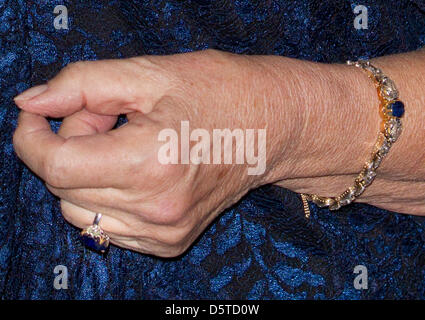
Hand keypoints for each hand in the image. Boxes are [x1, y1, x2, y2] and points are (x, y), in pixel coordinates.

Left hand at [13, 50, 288, 256]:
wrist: (270, 127)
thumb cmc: (218, 92)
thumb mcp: (148, 74)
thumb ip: (80, 84)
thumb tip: (31, 103)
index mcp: (152, 163)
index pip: (56, 166)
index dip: (32, 137)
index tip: (39, 115)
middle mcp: (158, 209)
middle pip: (65, 187)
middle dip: (69, 147)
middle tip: (104, 118)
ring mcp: (165, 232)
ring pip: (79, 213)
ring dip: (86, 176)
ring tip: (123, 145)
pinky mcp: (170, 241)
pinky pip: (107, 227)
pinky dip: (106, 198)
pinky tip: (136, 171)